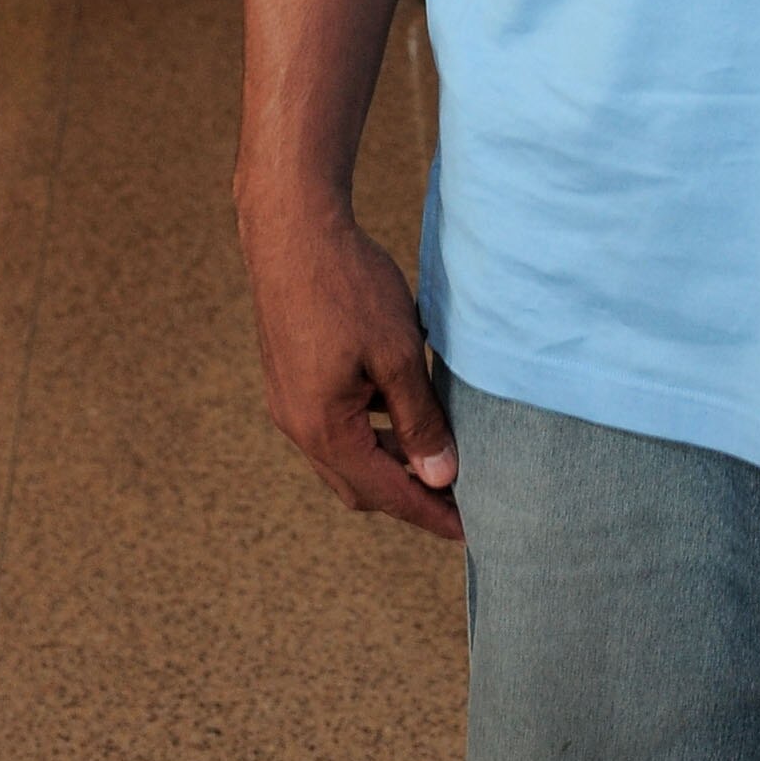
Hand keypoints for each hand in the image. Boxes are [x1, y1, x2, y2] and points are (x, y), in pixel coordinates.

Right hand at [236, 190, 461, 541]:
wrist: (291, 230)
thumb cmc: (346, 287)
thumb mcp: (395, 353)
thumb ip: (419, 418)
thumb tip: (440, 474)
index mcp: (323, 428)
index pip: (385, 493)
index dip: (429, 513)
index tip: (469, 530)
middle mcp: (298, 425)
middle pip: (360, 485)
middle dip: (409, 496)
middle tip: (460, 497)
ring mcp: (290, 402)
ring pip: (345, 456)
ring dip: (389, 463)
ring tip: (440, 458)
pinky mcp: (292, 378)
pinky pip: (335, 426)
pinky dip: (372, 433)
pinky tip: (405, 412)